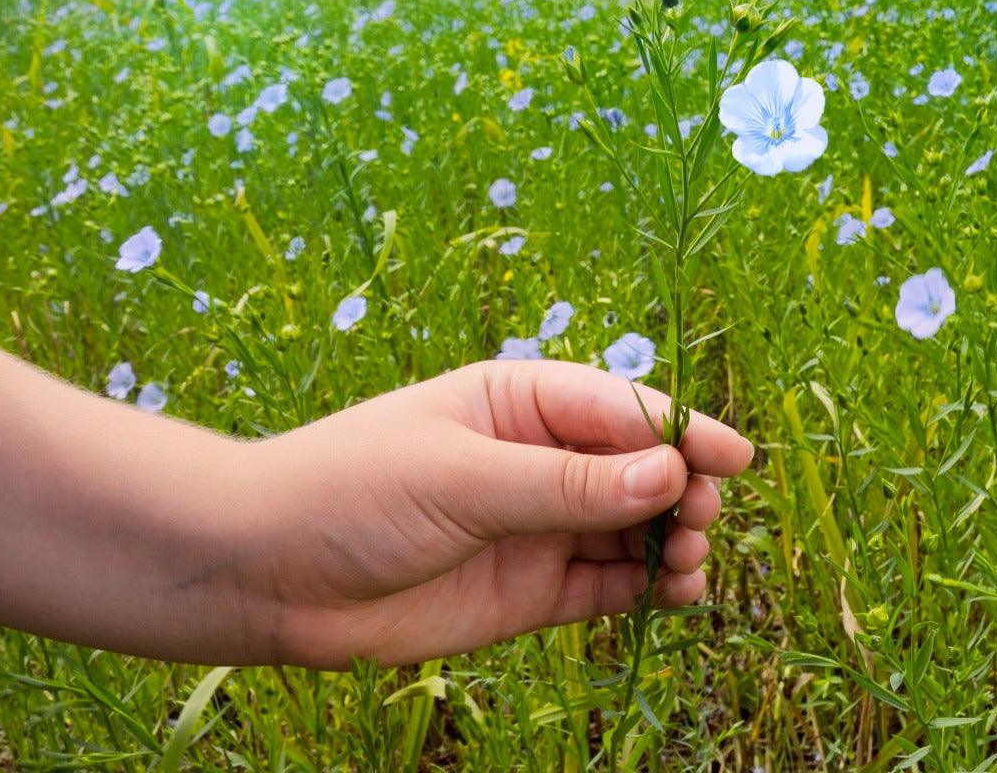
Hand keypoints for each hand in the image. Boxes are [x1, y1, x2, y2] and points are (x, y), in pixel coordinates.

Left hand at [231, 360, 753, 668]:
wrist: (262, 576)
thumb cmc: (349, 493)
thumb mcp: (462, 480)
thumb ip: (566, 484)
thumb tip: (667, 473)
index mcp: (521, 402)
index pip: (622, 409)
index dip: (682, 432)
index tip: (734, 460)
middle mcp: (539, 460)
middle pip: (640, 469)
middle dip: (682, 490)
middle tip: (696, 520)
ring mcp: (538, 527)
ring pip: (633, 530)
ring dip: (672, 542)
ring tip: (687, 563)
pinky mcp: (531, 592)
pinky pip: (609, 586)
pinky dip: (648, 589)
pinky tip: (673, 594)